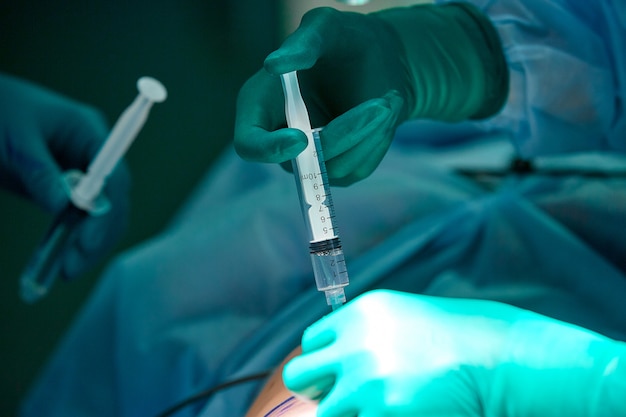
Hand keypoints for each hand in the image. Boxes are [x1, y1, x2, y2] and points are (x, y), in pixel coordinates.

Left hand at [0, 73, 129, 279]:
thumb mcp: (13, 140)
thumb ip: (40, 173)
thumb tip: (63, 207)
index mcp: (88, 131)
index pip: (113, 175)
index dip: (107, 210)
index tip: (89, 241)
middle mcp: (94, 153)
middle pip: (115, 199)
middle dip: (100, 235)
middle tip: (72, 266)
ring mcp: (83, 170)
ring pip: (103, 213)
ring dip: (91, 243)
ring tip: (67, 269)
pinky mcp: (68, 186)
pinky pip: (82, 216)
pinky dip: (76, 238)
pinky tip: (64, 257)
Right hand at [234, 4, 506, 185]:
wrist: (391, 60)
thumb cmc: (354, 40)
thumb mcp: (331, 26)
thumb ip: (305, 40)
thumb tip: (277, 63)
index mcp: (265, 104)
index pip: (247, 141)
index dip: (265, 146)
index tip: (301, 138)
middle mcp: (285, 135)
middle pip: (299, 162)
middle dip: (345, 136)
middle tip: (381, 106)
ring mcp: (316, 156)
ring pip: (336, 169)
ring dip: (369, 137)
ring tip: (387, 100)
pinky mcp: (347, 165)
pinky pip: (360, 169)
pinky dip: (378, 143)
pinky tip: (386, 114)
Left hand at [283, 290, 625, 416]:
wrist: (501, 357)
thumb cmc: (458, 338)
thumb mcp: (403, 319)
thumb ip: (364, 334)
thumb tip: (336, 361)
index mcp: (361, 314)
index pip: (310, 341)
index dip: (323, 361)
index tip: (335, 373)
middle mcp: (356, 344)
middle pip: (299, 376)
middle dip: (317, 389)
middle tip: (342, 398)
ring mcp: (369, 381)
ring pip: (326, 412)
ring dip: (347, 412)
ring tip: (383, 405)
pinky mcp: (385, 412)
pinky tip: (404, 409)